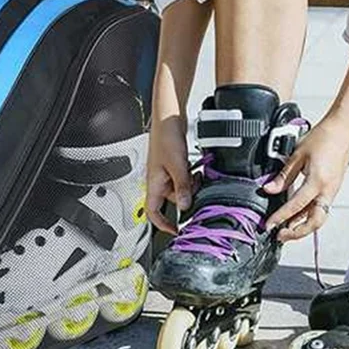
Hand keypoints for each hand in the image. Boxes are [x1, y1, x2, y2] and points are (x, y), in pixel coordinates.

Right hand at [145, 113, 194, 234]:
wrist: (168, 118)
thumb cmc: (165, 137)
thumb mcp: (177, 165)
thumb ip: (182, 186)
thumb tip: (185, 206)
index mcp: (153, 183)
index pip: (152, 213)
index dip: (162, 225)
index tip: (175, 230)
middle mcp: (158, 180)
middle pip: (171, 200)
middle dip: (186, 197)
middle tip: (196, 189)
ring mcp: (165, 172)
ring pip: (180, 188)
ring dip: (190, 185)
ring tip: (196, 174)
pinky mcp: (173, 164)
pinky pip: (183, 177)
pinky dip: (191, 176)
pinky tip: (196, 168)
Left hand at [262, 112, 348, 242]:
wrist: (342, 129)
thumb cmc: (324, 137)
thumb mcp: (298, 155)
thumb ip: (284, 176)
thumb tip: (270, 189)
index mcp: (317, 182)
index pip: (296, 206)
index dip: (281, 217)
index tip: (270, 225)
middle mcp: (328, 190)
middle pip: (314, 222)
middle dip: (297, 233)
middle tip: (280, 235)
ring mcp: (332, 190)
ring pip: (319, 217)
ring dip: (303, 225)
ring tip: (287, 228)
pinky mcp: (333, 188)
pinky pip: (321, 207)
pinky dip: (309, 215)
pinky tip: (298, 213)